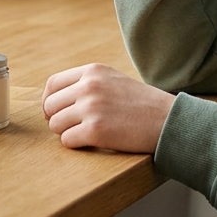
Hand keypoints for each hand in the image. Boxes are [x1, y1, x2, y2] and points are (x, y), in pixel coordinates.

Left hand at [42, 63, 174, 152]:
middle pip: (50, 106)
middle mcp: (89, 86)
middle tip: (72, 127)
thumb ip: (87, 83)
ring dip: (66, 133)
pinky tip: (92, 142)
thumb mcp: (113, 80)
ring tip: (85, 134)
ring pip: (55, 125)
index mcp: (92, 71)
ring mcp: (91, 108)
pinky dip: (76, 144)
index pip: (53, 84)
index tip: (55, 112)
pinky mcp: (95, 130)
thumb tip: (55, 99)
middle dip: (58, 119)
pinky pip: (67, 141)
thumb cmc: (141, 103)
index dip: (49, 101)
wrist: (167, 119)